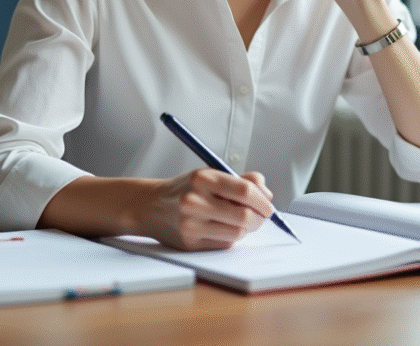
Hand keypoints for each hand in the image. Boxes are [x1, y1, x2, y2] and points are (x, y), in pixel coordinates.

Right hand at [135, 169, 272, 250]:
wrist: (150, 206)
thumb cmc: (184, 189)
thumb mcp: (209, 175)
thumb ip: (240, 180)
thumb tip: (266, 194)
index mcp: (202, 178)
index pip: (244, 191)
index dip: (263, 200)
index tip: (268, 205)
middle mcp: (194, 201)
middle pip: (243, 216)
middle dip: (259, 218)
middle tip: (261, 216)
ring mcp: (191, 224)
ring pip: (236, 233)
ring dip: (246, 229)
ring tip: (241, 221)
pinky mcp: (190, 243)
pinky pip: (224, 244)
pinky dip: (231, 237)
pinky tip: (224, 228)